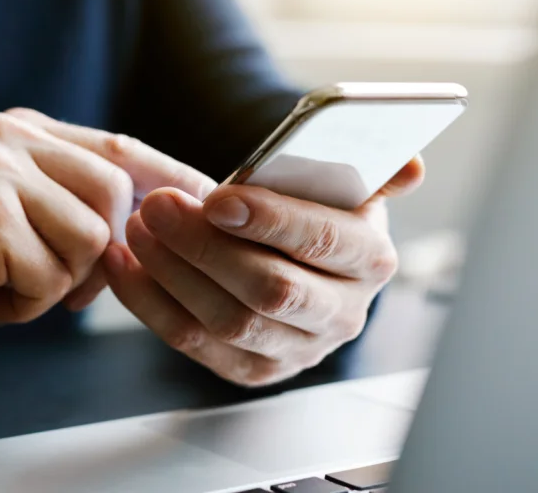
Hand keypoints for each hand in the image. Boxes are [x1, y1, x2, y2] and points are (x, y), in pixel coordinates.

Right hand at [0, 109, 213, 357]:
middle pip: (116, 199)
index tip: (212, 203)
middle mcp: (8, 136)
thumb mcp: (21, 221)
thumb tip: (165, 216)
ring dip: (53, 283)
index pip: (119, 149)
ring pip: (91, 240)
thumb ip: (77, 204)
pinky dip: (24, 302)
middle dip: (91, 256)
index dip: (169, 181)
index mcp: (21, 130)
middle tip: (34, 277)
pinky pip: (52, 275)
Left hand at [104, 157, 424, 386]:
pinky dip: (150, 302)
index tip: (217, 198)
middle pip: (270, 289)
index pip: (325, 242)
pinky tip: (125, 264)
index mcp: (370, 259)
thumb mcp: (343, 181)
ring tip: (138, 227)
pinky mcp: (254, 369)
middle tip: (159, 205)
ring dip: (171, 272)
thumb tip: (412, 168)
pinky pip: (192, 342)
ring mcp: (297, 348)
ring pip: (227, 320)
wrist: (294, 253)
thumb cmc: (311, 207)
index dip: (271, 220)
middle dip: (205, 247)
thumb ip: (371, 170)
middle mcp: (342, 313)